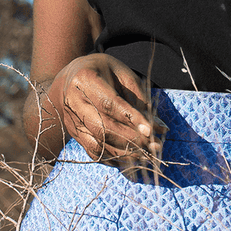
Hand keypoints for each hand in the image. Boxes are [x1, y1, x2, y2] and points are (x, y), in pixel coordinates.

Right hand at [49, 54, 166, 172]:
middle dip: (131, 139)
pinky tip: (132, 157)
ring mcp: (71, 121)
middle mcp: (73, 102)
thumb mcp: (123, 74)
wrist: (71, 78)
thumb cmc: (104, 72)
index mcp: (85, 79)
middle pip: (102, 128)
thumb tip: (158, 127)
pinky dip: (114, 158)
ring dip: (125, 153)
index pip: (109, 104)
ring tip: (148, 154)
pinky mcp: (74, 135)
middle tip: (155, 144)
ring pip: (98, 145)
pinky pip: (94, 152)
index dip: (131, 118)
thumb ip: (139, 99)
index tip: (151, 130)